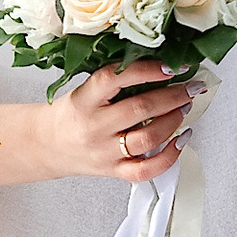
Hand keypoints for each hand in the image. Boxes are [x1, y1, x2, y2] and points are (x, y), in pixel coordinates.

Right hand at [40, 59, 191, 182]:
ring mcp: (105, 152)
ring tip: (184, 107)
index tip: (170, 66)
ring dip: (174, 120)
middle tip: (190, 87)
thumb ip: (114, 81)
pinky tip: (181, 139)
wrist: (47, 145)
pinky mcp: (114, 171)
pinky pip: (148, 170)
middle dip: (173, 95)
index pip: (114, 78)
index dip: (146, 70)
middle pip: (140, 109)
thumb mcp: (84, 90)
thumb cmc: (71, 114)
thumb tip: (159, 66)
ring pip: (148, 138)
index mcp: (83, 101)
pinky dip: (171, 155)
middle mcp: (94, 127)